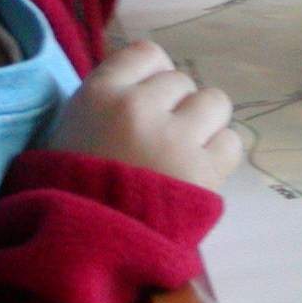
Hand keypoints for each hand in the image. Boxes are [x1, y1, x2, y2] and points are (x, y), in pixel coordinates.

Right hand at [47, 40, 243, 190]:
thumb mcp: (72, 129)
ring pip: (215, 102)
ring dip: (204, 125)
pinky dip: (218, 156)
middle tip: (159, 142)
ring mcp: (174, 138)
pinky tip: (196, 173)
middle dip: (175, 108)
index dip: (151, 79)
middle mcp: (139, 106)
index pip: (148, 54)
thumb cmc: (70, 190)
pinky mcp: (202, 172)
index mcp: (100, 93)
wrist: (83, 249)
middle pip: (182, 81)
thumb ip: (110, 100)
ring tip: (184, 154)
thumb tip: (152, 83)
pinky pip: (230, 142)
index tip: (145, 105)